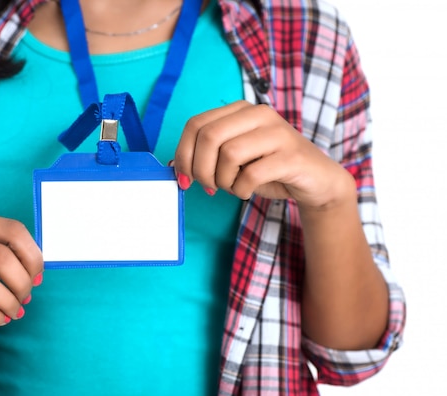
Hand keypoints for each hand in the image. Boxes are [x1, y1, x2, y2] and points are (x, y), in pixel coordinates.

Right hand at [0, 213, 43, 331]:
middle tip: (26, 295)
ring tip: (16, 310)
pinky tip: (1, 319)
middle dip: (23, 281)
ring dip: (11, 302)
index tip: (37, 274)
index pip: (11, 229)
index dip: (32, 254)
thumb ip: (7, 254)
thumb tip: (37, 275)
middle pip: (1, 257)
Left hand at [173, 101, 354, 210]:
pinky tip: (246, 191)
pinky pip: (251, 174)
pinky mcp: (291, 156)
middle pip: (208, 136)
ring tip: (232, 187)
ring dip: (223, 180)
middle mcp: (258, 114)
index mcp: (240, 111)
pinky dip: (241, 189)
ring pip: (228, 153)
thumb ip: (206, 157)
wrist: (316, 181)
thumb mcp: (233, 160)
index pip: (195, 124)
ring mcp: (277, 133)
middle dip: (200, 168)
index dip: (183, 154)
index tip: (184, 178)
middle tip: (209, 186)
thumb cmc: (269, 169)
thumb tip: (175, 166)